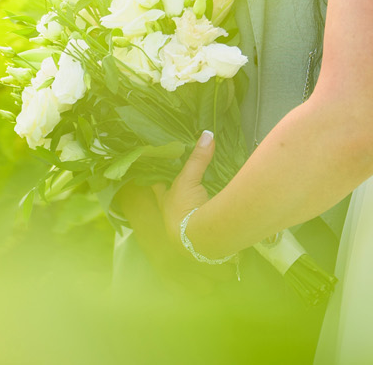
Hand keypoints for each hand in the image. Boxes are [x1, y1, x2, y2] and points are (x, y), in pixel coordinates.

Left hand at [114, 131, 226, 286]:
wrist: (197, 239)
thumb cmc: (184, 208)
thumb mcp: (188, 180)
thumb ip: (198, 158)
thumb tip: (207, 134)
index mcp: (166, 201)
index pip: (158, 185)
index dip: (159, 177)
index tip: (157, 167)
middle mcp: (173, 213)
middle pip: (172, 198)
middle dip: (176, 191)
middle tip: (181, 177)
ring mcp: (187, 224)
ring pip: (187, 210)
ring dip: (192, 203)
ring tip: (200, 190)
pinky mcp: (202, 232)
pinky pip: (203, 219)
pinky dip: (208, 213)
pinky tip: (215, 207)